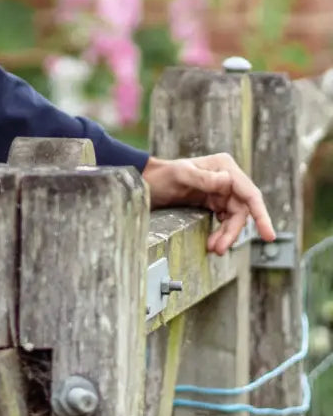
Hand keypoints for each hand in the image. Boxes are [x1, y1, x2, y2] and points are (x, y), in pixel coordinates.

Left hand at [141, 153, 275, 255]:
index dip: (261, 215)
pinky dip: (220, 233)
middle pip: (242, 211)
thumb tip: (228, 182)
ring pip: (233, 219)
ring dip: (226, 235)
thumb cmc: (162, 176)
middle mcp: (227, 178)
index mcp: (225, 167)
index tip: (268, 235)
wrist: (146, 183)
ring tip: (214, 249)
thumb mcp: (180, 175)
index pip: (249, 193)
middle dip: (232, 231)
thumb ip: (203, 178)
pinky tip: (213, 243)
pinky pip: (223, 221)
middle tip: (220, 249)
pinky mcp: (213, 203)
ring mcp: (221, 191)